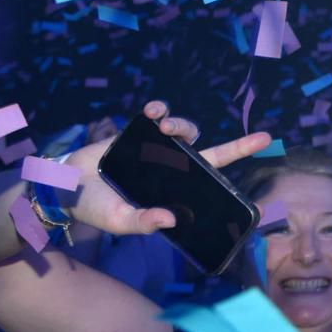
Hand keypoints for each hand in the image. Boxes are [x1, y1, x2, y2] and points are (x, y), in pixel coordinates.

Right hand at [57, 101, 270, 235]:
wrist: (66, 187)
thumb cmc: (97, 208)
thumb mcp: (121, 221)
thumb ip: (144, 222)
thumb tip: (171, 219)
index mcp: (176, 190)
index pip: (213, 184)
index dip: (238, 190)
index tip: (265, 197)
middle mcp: (174, 169)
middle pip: (212, 153)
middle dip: (240, 145)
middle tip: (264, 138)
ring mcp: (158, 149)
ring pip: (187, 131)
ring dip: (182, 125)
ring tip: (164, 127)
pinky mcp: (139, 132)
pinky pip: (156, 114)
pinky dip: (158, 108)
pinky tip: (152, 112)